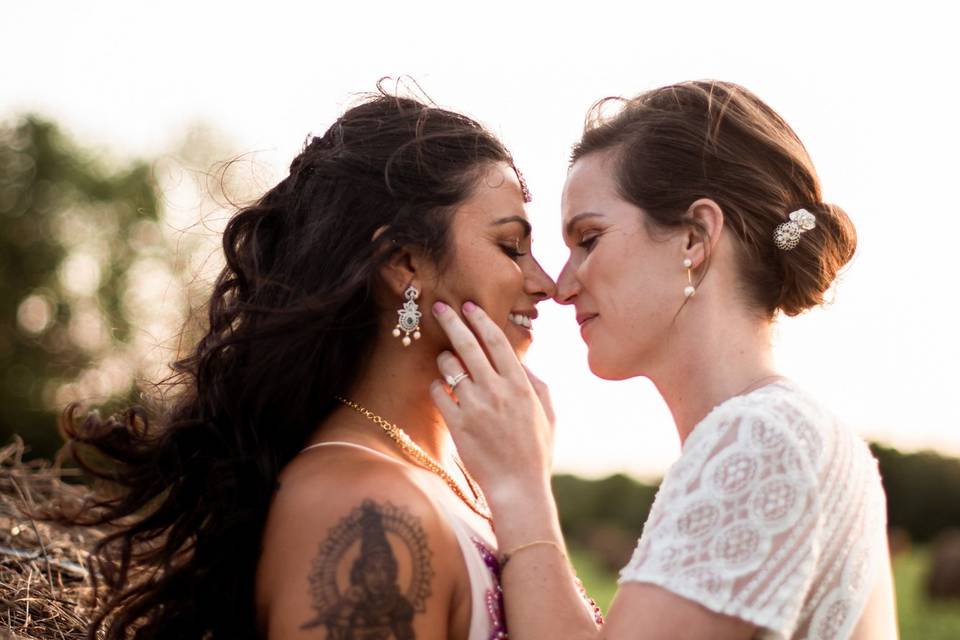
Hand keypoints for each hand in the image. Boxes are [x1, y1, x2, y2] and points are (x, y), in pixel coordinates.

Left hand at [428, 301, 554, 511]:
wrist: (519, 486)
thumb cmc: (535, 451)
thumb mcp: (548, 413)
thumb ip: (536, 383)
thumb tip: (522, 361)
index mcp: (520, 384)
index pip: (497, 340)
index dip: (480, 319)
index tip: (469, 306)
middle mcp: (497, 390)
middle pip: (468, 343)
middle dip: (451, 320)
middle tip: (439, 306)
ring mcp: (475, 405)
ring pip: (449, 366)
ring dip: (444, 359)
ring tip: (446, 362)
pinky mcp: (457, 423)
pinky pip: (438, 392)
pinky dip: (437, 386)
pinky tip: (442, 390)